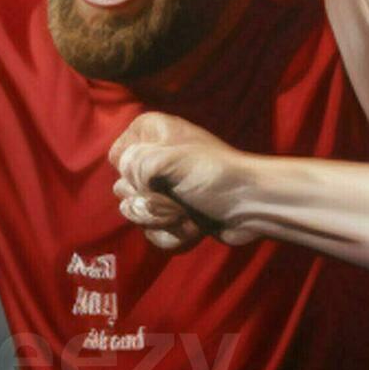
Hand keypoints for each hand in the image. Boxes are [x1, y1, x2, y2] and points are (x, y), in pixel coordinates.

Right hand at [110, 112, 251, 251]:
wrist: (251, 205)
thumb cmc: (214, 175)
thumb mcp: (170, 159)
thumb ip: (135, 164)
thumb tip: (128, 188)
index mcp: (151, 133)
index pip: (117, 157)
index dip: (133, 172)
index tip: (157, 174)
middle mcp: (154, 158)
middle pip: (122, 190)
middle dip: (151, 202)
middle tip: (180, 197)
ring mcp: (163, 188)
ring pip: (135, 215)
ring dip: (164, 221)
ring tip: (189, 214)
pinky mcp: (172, 214)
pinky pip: (152, 234)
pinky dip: (173, 236)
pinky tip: (194, 228)